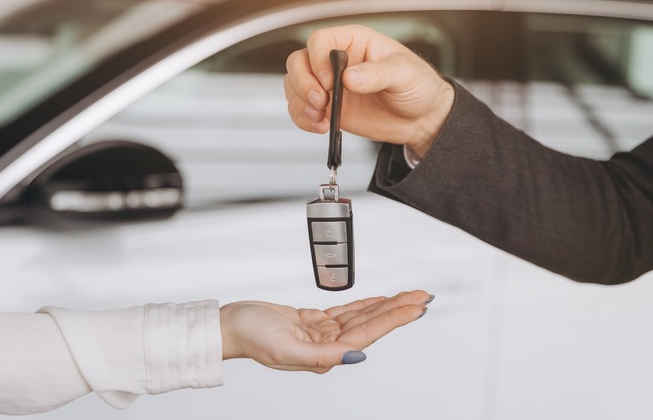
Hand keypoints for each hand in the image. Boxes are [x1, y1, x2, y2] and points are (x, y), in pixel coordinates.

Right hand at [220, 290, 431, 372]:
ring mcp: (322, 334)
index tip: (416, 308)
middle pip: (371, 324)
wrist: (230, 324)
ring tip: (410, 296)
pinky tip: (380, 300)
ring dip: (386, 305)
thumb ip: (323, 355)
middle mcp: (328, 346)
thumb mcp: (286, 349)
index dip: (394, 319)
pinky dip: (366, 304)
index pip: (368, 335)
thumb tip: (355, 355)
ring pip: (362, 317)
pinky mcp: (314, 322)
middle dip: (399, 310)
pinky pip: (347, 312)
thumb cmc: (251, 336)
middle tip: (422, 296)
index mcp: (324, 356)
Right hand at [284, 25, 454, 156]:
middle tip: (322, 103)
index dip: (318, 60)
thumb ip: (378, 73)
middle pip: (298, 62)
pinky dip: (303, 120)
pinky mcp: (328, 108)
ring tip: (322, 118)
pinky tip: (321, 126)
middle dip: (303, 84)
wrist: (421, 118)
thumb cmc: (417, 86)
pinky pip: (301, 110)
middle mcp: (336, 62)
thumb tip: (350, 78)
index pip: (320, 41)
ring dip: (301, 104)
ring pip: (294, 86)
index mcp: (354, 42)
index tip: (331, 82)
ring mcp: (329, 86)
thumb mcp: (404, 74)